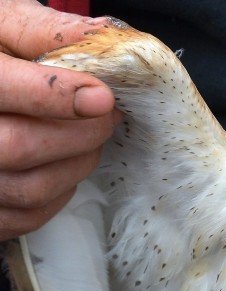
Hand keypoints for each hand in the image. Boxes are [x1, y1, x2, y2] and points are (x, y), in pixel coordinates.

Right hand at [0, 0, 117, 239]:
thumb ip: (41, 31)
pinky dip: (60, 192)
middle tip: (107, 115)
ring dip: (78, 164)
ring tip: (89, 137)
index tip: (103, 98)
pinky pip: (29, 216)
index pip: (1, 90)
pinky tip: (63, 164)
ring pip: (30, 189)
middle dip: (81, 133)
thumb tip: (103, 38)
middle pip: (19, 147)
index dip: (56, 97)